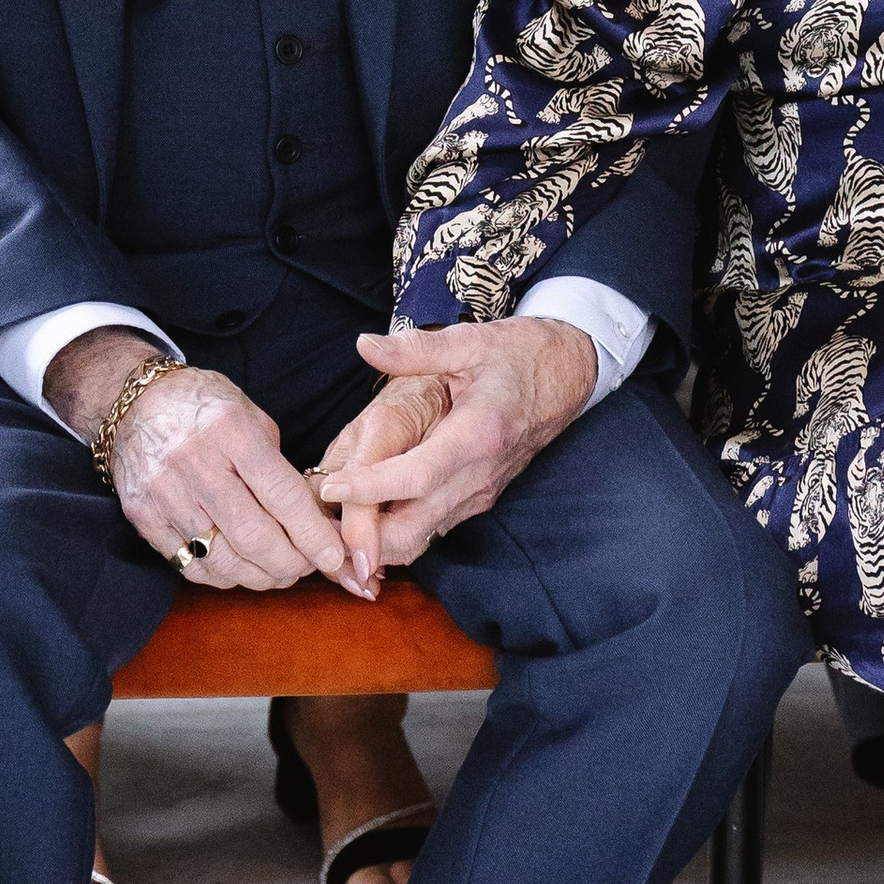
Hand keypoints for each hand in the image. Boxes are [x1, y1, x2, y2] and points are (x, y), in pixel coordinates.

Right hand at [43, 327, 362, 594]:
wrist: (133, 404)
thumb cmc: (204, 408)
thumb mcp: (251, 416)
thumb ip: (280, 468)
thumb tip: (316, 521)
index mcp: (230, 430)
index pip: (282, 494)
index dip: (313, 533)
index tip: (334, 556)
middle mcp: (194, 462)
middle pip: (254, 536)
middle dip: (291, 564)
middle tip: (308, 567)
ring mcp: (164, 493)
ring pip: (223, 559)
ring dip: (260, 576)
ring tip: (278, 572)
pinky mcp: (143, 517)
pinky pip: (191, 565)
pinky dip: (224, 576)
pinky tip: (241, 569)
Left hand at [314, 317, 596, 577]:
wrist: (569, 374)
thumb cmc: (518, 355)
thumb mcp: (469, 341)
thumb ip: (414, 349)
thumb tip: (365, 345)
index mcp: (476, 436)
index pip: (417, 477)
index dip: (371, 489)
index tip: (329, 488)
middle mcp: (478, 476)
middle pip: (414, 529)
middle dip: (364, 539)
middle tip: (315, 526)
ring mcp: (479, 494)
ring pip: (421, 540)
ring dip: (376, 542)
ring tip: (328, 529)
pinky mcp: (477, 499)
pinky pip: (432, 529)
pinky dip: (396, 534)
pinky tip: (362, 520)